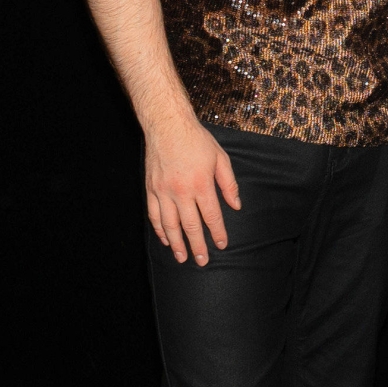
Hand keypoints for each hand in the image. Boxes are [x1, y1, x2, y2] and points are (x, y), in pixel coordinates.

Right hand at [144, 112, 240, 264]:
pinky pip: (154, 214)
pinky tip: (165, 239)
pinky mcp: (151, 188)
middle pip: (190, 226)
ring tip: (182, 257)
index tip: (221, 245)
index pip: (211, 216)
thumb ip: (229, 184)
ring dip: (176, 243)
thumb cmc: (196, 140)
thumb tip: (236, 205)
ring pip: (169, 225)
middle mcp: (181, 191)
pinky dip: (159, 229)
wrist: (167, 125)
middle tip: (202, 261)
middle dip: (197, 246)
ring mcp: (163, 191)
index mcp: (201, 184)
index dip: (217, 233)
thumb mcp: (220, 158)